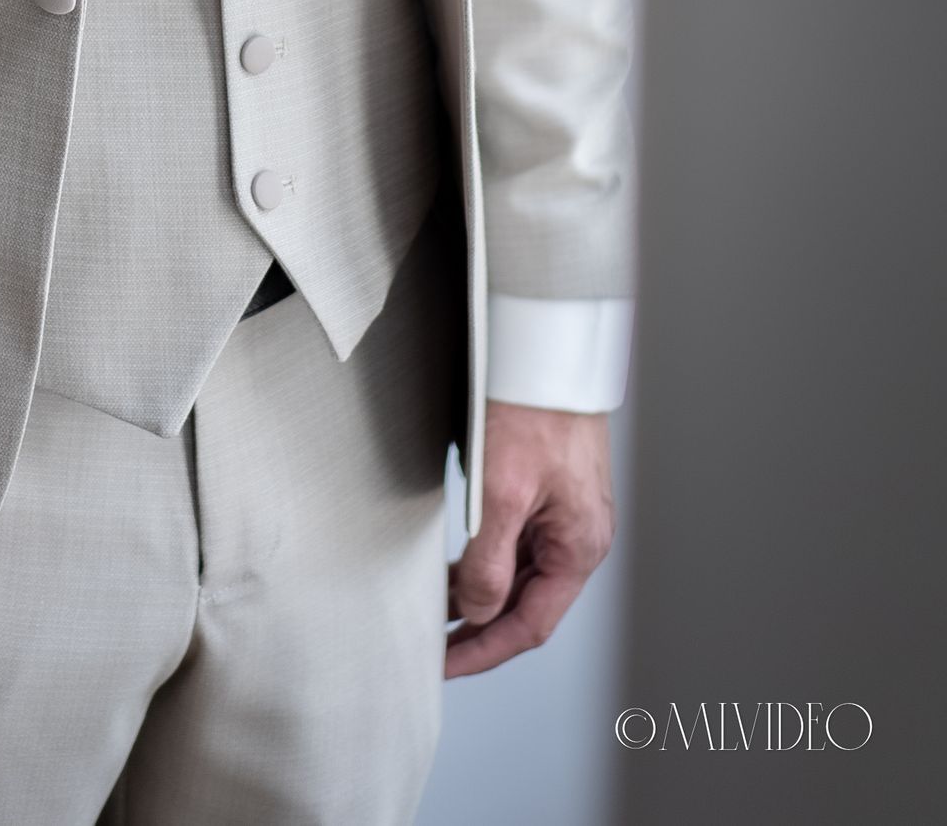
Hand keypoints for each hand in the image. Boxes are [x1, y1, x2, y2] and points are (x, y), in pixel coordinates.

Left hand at [445, 401, 614, 676]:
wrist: (543, 349)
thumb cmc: (533, 409)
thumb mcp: (502, 490)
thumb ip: (489, 559)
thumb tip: (476, 611)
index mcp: (579, 546)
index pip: (531, 624)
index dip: (484, 650)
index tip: (444, 664)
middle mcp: (578, 538)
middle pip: (527, 604)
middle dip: (480, 628)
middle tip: (434, 646)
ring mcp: (565, 516)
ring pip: (520, 575)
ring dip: (480, 595)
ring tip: (436, 611)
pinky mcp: (548, 494)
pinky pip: (518, 544)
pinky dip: (487, 561)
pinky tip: (457, 567)